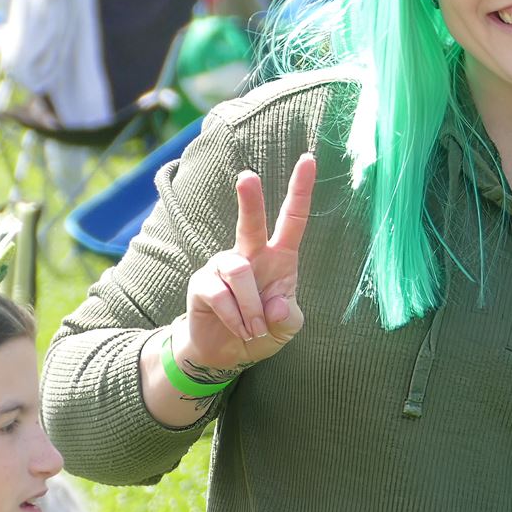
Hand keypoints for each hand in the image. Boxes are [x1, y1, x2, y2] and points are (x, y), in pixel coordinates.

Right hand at [178, 154, 315, 375]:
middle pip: (251, 223)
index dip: (301, 190)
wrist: (227, 352)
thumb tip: (277, 304)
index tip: (309, 159)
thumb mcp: (287, 328)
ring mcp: (223, 266)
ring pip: (239, 272)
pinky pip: (220, 295)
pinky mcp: (203, 283)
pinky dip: (235, 317)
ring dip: (251, 307)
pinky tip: (239, 329)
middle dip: (250, 200)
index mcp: (280, 257)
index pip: (293, 219)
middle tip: (248, 176)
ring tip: (254, 329)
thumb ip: (288, 317)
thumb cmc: (263, 329)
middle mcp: (251, 254)